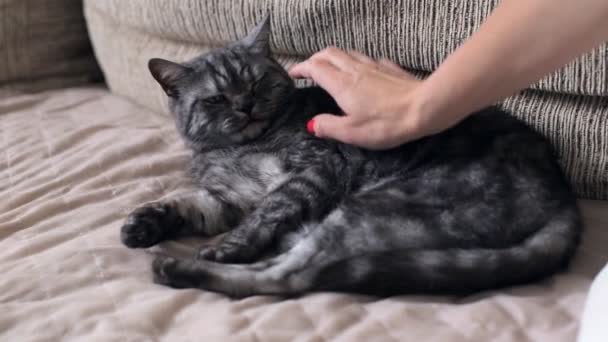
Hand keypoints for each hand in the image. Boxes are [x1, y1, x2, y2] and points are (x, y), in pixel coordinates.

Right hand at [289, 48, 441, 148]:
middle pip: (329, 53)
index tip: (293, 73)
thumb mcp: (352, 132)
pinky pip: (370, 60)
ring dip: (335, 57)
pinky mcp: (391, 69)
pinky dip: (358, 62)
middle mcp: (355, 71)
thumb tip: (313, 124)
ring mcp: (374, 67)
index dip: (301, 68)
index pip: (315, 68)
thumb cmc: (388, 122)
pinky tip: (364, 70)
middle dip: (315, 58)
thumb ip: (329, 126)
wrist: (424, 108)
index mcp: (342, 84)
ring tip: (331, 66)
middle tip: (308, 68)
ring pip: (349, 53)